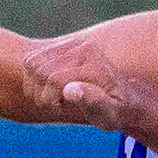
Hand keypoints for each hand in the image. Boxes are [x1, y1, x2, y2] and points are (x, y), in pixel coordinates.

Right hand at [22, 33, 150, 133]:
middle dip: (42, 92)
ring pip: (31, 63)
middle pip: (39, 69)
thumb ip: (93, 101)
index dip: (51, 100)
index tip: (63, 109)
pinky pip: (31, 59)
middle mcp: (82, 46)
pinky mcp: (62, 46)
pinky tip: (51, 88)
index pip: (54, 79)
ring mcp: (72, 43)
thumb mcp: (110, 113)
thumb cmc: (117, 111)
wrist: (126, 97)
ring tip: (56, 96)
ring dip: (36, 85)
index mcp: (93, 62)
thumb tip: (71, 89)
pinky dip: (34, 78)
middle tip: (60, 103)